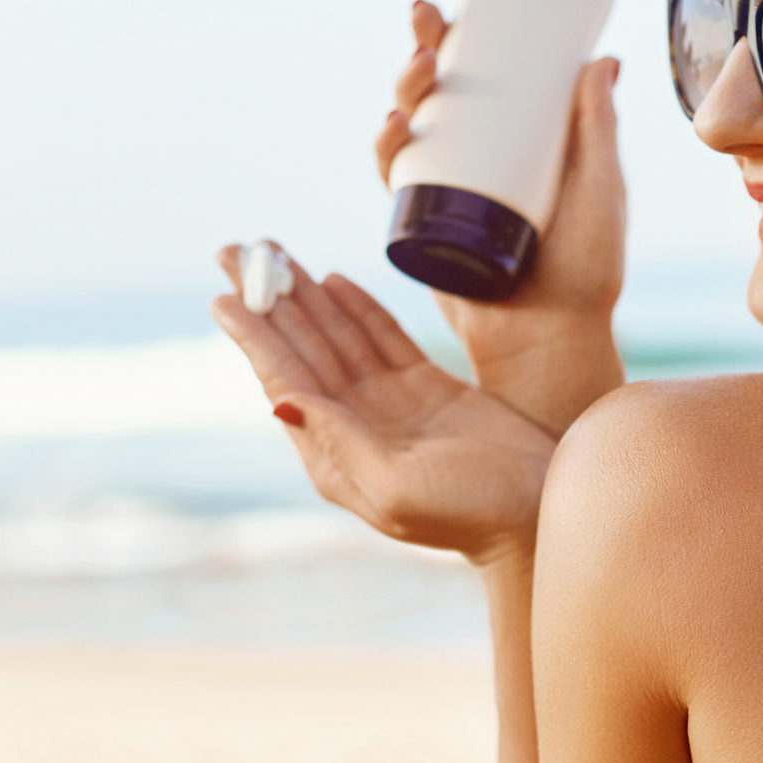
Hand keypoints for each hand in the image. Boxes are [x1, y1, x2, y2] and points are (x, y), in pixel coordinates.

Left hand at [211, 244, 555, 565]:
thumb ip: (342, 441)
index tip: (225, 293)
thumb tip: (285, 398)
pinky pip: (383, 339)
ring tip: (274, 252)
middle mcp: (354, 427)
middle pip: (303, 351)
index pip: (285, 382)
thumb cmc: (469, 512)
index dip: (254, 336)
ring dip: (305, 295)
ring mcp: (389, 406)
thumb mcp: (397, 488)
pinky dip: (358, 308)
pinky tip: (332, 281)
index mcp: (336, 457)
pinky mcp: (428, 390)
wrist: (536, 513)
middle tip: (234, 249)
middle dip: (269, 300)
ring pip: (338, 338)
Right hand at [376, 0, 627, 435]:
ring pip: (411, 131)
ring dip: (401, 92)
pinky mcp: (426, 229)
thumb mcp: (600, 192)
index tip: (449, 7)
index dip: (454, 39)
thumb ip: (599, 130)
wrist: (552, 340)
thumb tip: (603, 57)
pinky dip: (386, 151)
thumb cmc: (587, 273)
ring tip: (417, 75)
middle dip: (420, 51)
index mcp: (517, 144)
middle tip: (426, 25)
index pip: (480, 78)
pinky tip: (393, 129)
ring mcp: (446, 194)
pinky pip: (396, 183)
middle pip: (437, 95)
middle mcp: (476, 163)